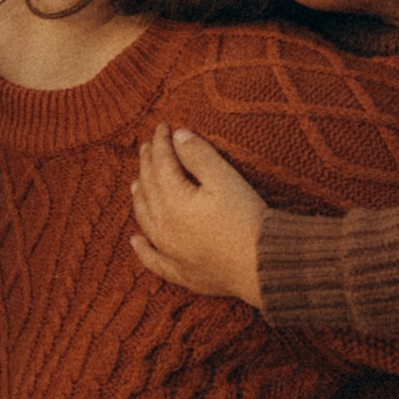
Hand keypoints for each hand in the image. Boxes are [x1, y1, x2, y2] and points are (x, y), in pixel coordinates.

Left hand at [128, 124, 268, 304]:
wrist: (263, 266)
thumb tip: (178, 135)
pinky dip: (142, 249)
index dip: (162, 142)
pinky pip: (153, 259)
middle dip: (147, 164)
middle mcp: (163, 226)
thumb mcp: (225, 179)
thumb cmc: (246, 219)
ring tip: (136, 182)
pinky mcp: (181, 272)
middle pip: (149, 188)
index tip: (163, 126)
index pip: (161, 164)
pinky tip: (135, 241)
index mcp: (172, 201)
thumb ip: (199, 155)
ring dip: (140, 198)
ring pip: (145, 219)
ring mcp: (169, 251)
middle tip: (147, 146)